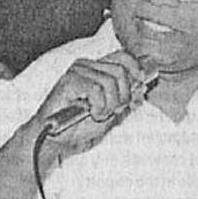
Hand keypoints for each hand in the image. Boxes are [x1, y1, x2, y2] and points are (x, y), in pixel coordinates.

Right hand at [31, 50, 153, 160]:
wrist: (55, 141)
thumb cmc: (79, 127)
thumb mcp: (112, 114)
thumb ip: (127, 100)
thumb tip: (142, 87)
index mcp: (97, 69)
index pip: (124, 56)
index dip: (137, 69)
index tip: (140, 86)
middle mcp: (87, 65)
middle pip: (121, 70)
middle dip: (124, 96)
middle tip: (112, 111)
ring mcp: (76, 71)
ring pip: (110, 82)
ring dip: (110, 105)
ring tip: (98, 114)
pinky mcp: (68, 81)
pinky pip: (97, 89)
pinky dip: (99, 106)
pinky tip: (91, 113)